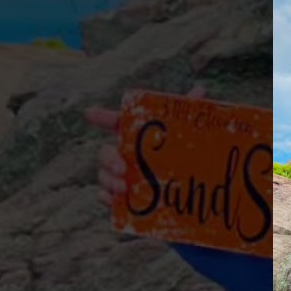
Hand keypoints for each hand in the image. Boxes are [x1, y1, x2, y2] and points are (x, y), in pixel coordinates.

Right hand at [86, 84, 205, 208]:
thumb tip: (200, 90)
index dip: (102, 117)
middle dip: (108, 158)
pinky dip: (107, 198)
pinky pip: (106, 197)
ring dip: (108, 181)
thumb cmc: (185, 155)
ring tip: (123, 188)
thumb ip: (189, 113)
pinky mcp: (124, 198)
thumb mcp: (189, 135)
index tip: (90, 113)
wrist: (191, 190)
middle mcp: (125, 154)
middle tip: (122, 168)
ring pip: (104, 175)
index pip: (116, 123)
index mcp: (137, 136)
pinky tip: (115, 201)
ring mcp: (122, 176)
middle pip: (105, 152)